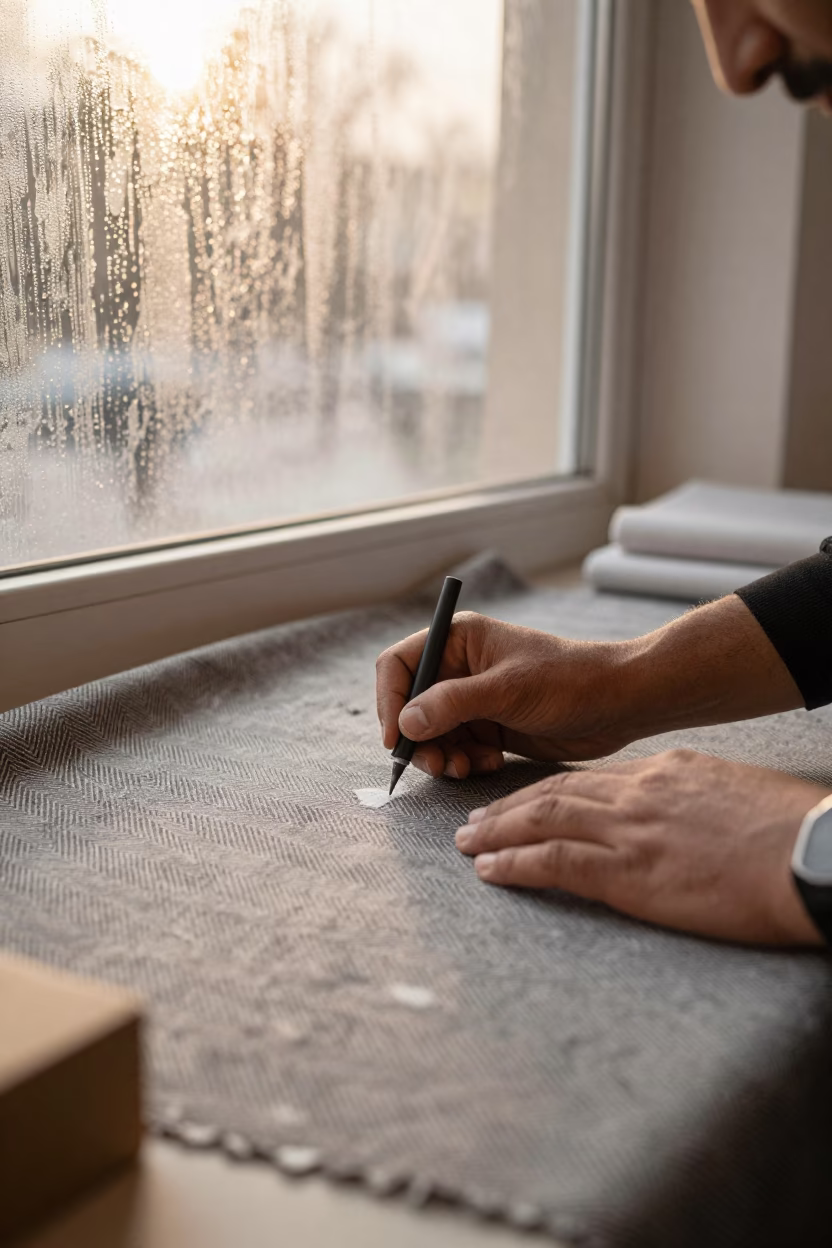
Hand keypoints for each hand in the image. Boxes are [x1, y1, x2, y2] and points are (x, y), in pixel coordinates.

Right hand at [375, 597, 801, 780]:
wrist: (621, 703)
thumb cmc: (570, 681)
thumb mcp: (507, 690)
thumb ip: (452, 704)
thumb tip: (406, 722)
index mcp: (460, 640)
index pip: (400, 665)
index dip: (390, 701)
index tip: (396, 738)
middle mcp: (462, 668)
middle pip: (411, 705)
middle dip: (418, 738)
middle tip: (437, 765)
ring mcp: (476, 699)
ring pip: (433, 733)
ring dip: (441, 756)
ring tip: (465, 768)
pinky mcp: (492, 726)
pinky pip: (458, 748)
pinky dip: (464, 762)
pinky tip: (488, 764)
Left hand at [454, 749, 826, 945]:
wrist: (811, 851)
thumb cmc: (788, 831)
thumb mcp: (732, 796)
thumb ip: (692, 800)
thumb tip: (675, 817)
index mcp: (666, 772)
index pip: (590, 780)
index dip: (547, 792)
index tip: (523, 803)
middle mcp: (639, 792)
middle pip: (555, 792)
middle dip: (509, 807)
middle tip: (475, 820)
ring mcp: (632, 830)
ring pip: (544, 819)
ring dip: (498, 831)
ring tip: (467, 842)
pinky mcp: (631, 871)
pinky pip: (556, 861)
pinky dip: (516, 864)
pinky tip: (490, 871)